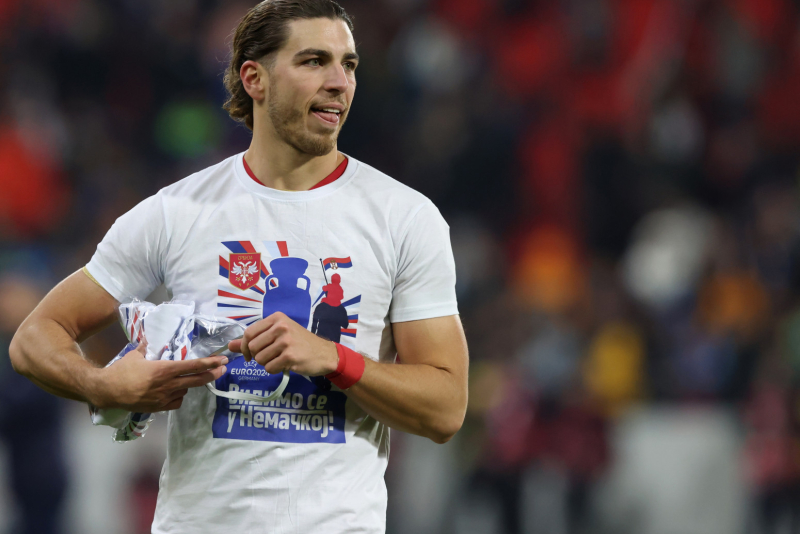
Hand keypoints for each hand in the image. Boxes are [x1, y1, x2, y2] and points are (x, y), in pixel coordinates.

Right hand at [92, 344, 227, 411]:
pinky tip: (176, 390)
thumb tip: (153, 337)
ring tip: (190, 378)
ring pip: (186, 390)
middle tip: (223, 369)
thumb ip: (148, 346)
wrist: (107, 392)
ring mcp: (164, 398)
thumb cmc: (121, 371)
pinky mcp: (158, 408)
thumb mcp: (136, 354)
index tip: (221, 360)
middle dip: (212, 374)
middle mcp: (167, 385)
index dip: (210, 363)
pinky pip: (177, 401)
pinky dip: (179, 395)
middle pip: (197, 380)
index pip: (192, 366)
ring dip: (191, 384)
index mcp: (163, 370)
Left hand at [228, 312, 338, 375]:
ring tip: (279, 360)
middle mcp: (281, 327)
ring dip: (266, 364)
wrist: (324, 353)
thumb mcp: (278, 335)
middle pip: (253, 347)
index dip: (245, 346)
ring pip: (260, 359)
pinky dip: (274, 370)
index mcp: (276, 318)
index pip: (249, 333)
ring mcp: (286, 341)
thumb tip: (229, 346)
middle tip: (270, 357)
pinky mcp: (290, 356)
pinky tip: (285, 365)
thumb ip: (254, 340)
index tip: (249, 354)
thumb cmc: (300, 343)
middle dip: (257, 356)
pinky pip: (269, 368)